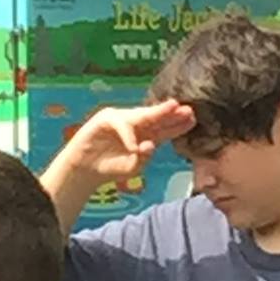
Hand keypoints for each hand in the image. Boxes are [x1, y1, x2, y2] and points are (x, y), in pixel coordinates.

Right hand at [63, 101, 195, 186]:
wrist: (86, 171)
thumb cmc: (111, 167)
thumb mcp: (133, 167)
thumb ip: (143, 158)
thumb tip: (151, 145)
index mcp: (146, 135)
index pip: (165, 128)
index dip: (178, 124)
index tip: (193, 120)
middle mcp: (136, 125)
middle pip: (156, 117)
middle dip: (172, 113)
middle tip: (188, 109)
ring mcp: (121, 120)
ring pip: (141, 115)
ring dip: (157, 113)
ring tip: (172, 109)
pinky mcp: (105, 120)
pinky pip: (120, 124)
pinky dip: (128, 135)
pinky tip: (134, 145)